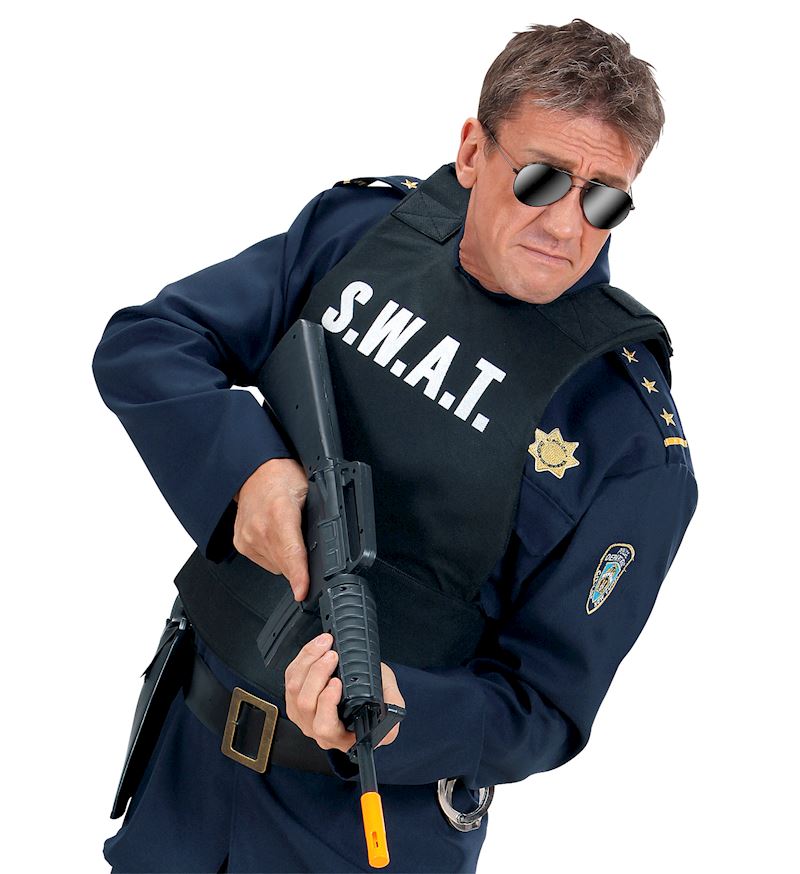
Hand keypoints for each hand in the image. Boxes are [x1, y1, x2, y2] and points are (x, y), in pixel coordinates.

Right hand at [232, 457, 309, 600]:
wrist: (255, 471)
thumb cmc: (282, 477)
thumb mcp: (310, 493)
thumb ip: (318, 520)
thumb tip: (328, 547)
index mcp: (279, 512)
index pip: (291, 551)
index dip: (298, 575)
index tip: (302, 592)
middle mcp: (259, 528)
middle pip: (285, 564)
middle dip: (301, 564)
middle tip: (306, 542)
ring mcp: (247, 538)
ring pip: (276, 567)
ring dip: (286, 558)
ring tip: (287, 533)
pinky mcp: (240, 545)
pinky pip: (265, 563)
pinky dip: (274, 555)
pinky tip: (275, 537)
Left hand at [284, 632, 405, 753]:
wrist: (365, 691)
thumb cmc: (375, 699)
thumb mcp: (391, 700)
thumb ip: (392, 705)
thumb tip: (390, 712)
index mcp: (343, 736)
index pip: (326, 727)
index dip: (327, 704)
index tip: (337, 682)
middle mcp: (320, 730)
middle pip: (306, 704)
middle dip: (317, 674)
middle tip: (332, 656)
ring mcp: (304, 716)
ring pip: (294, 690)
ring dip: (308, 663)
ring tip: (325, 645)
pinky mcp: (294, 700)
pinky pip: (289, 679)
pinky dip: (302, 659)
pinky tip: (316, 648)